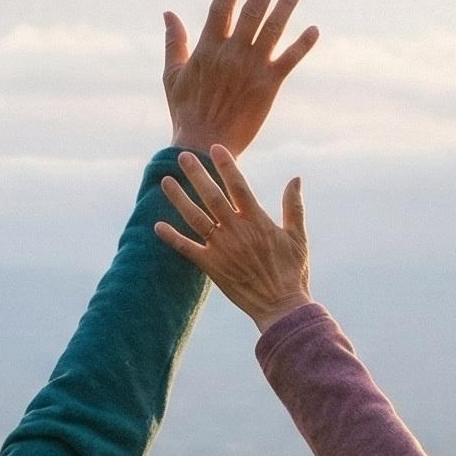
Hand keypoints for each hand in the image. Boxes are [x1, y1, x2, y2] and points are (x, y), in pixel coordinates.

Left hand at [155, 146, 312, 328]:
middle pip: (212, 196)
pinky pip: (187, 249)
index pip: (239, 186)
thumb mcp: (298, 236)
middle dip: (197, 174)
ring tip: (165, 181)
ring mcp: (222, 248)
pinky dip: (172, 237)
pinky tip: (157, 225)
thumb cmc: (293, 272)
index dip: (226, 166)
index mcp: (258, 221)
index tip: (215, 148)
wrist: (281, 306)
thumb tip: (295, 178)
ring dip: (179, 198)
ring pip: (195, 217)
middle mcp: (236, 231)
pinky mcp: (211, 266)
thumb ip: (293, 206)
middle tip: (183, 156)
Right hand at [162, 0, 319, 156]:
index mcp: (207, 50)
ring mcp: (251, 70)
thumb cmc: (185, 112)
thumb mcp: (173, 76)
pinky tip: (313, 29)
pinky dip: (302, 45)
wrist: (205, 145)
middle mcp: (231, 55)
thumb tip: (168, 13)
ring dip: (286, 6)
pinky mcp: (268, 87)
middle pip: (252, 13)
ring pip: (273, 31)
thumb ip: (174, 42)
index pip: (222, 9)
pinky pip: (288, 61)